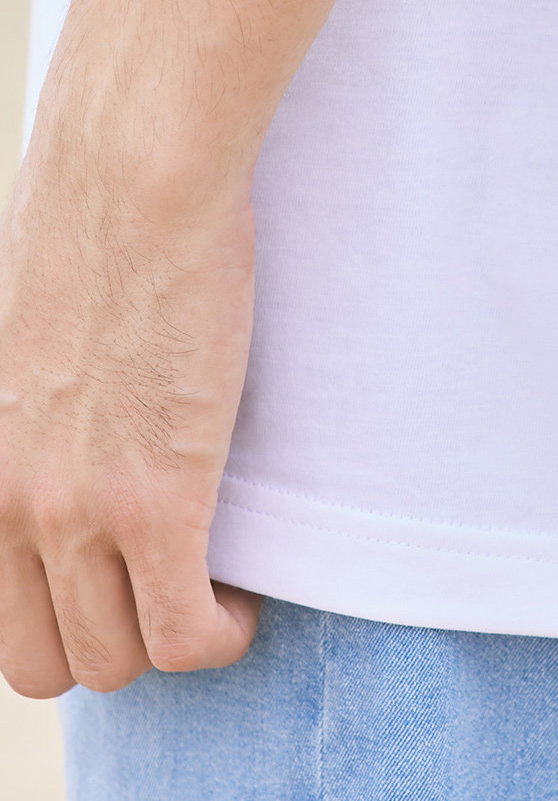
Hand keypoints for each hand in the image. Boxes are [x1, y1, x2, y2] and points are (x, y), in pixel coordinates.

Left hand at [0, 149, 261, 697]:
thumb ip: (28, 401)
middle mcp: (3, 507)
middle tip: (171, 586)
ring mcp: (76, 511)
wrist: (133, 185)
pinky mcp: (157, 500)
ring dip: (171, 637)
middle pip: (46, 661)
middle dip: (113, 640)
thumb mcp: (19, 332)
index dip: (63, 615)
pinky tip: (244, 597)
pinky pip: (185, 633)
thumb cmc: (89, 226)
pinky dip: (219, 635)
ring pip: (115, 660)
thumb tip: (74, 403)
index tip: (121, 578)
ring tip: (215, 585)